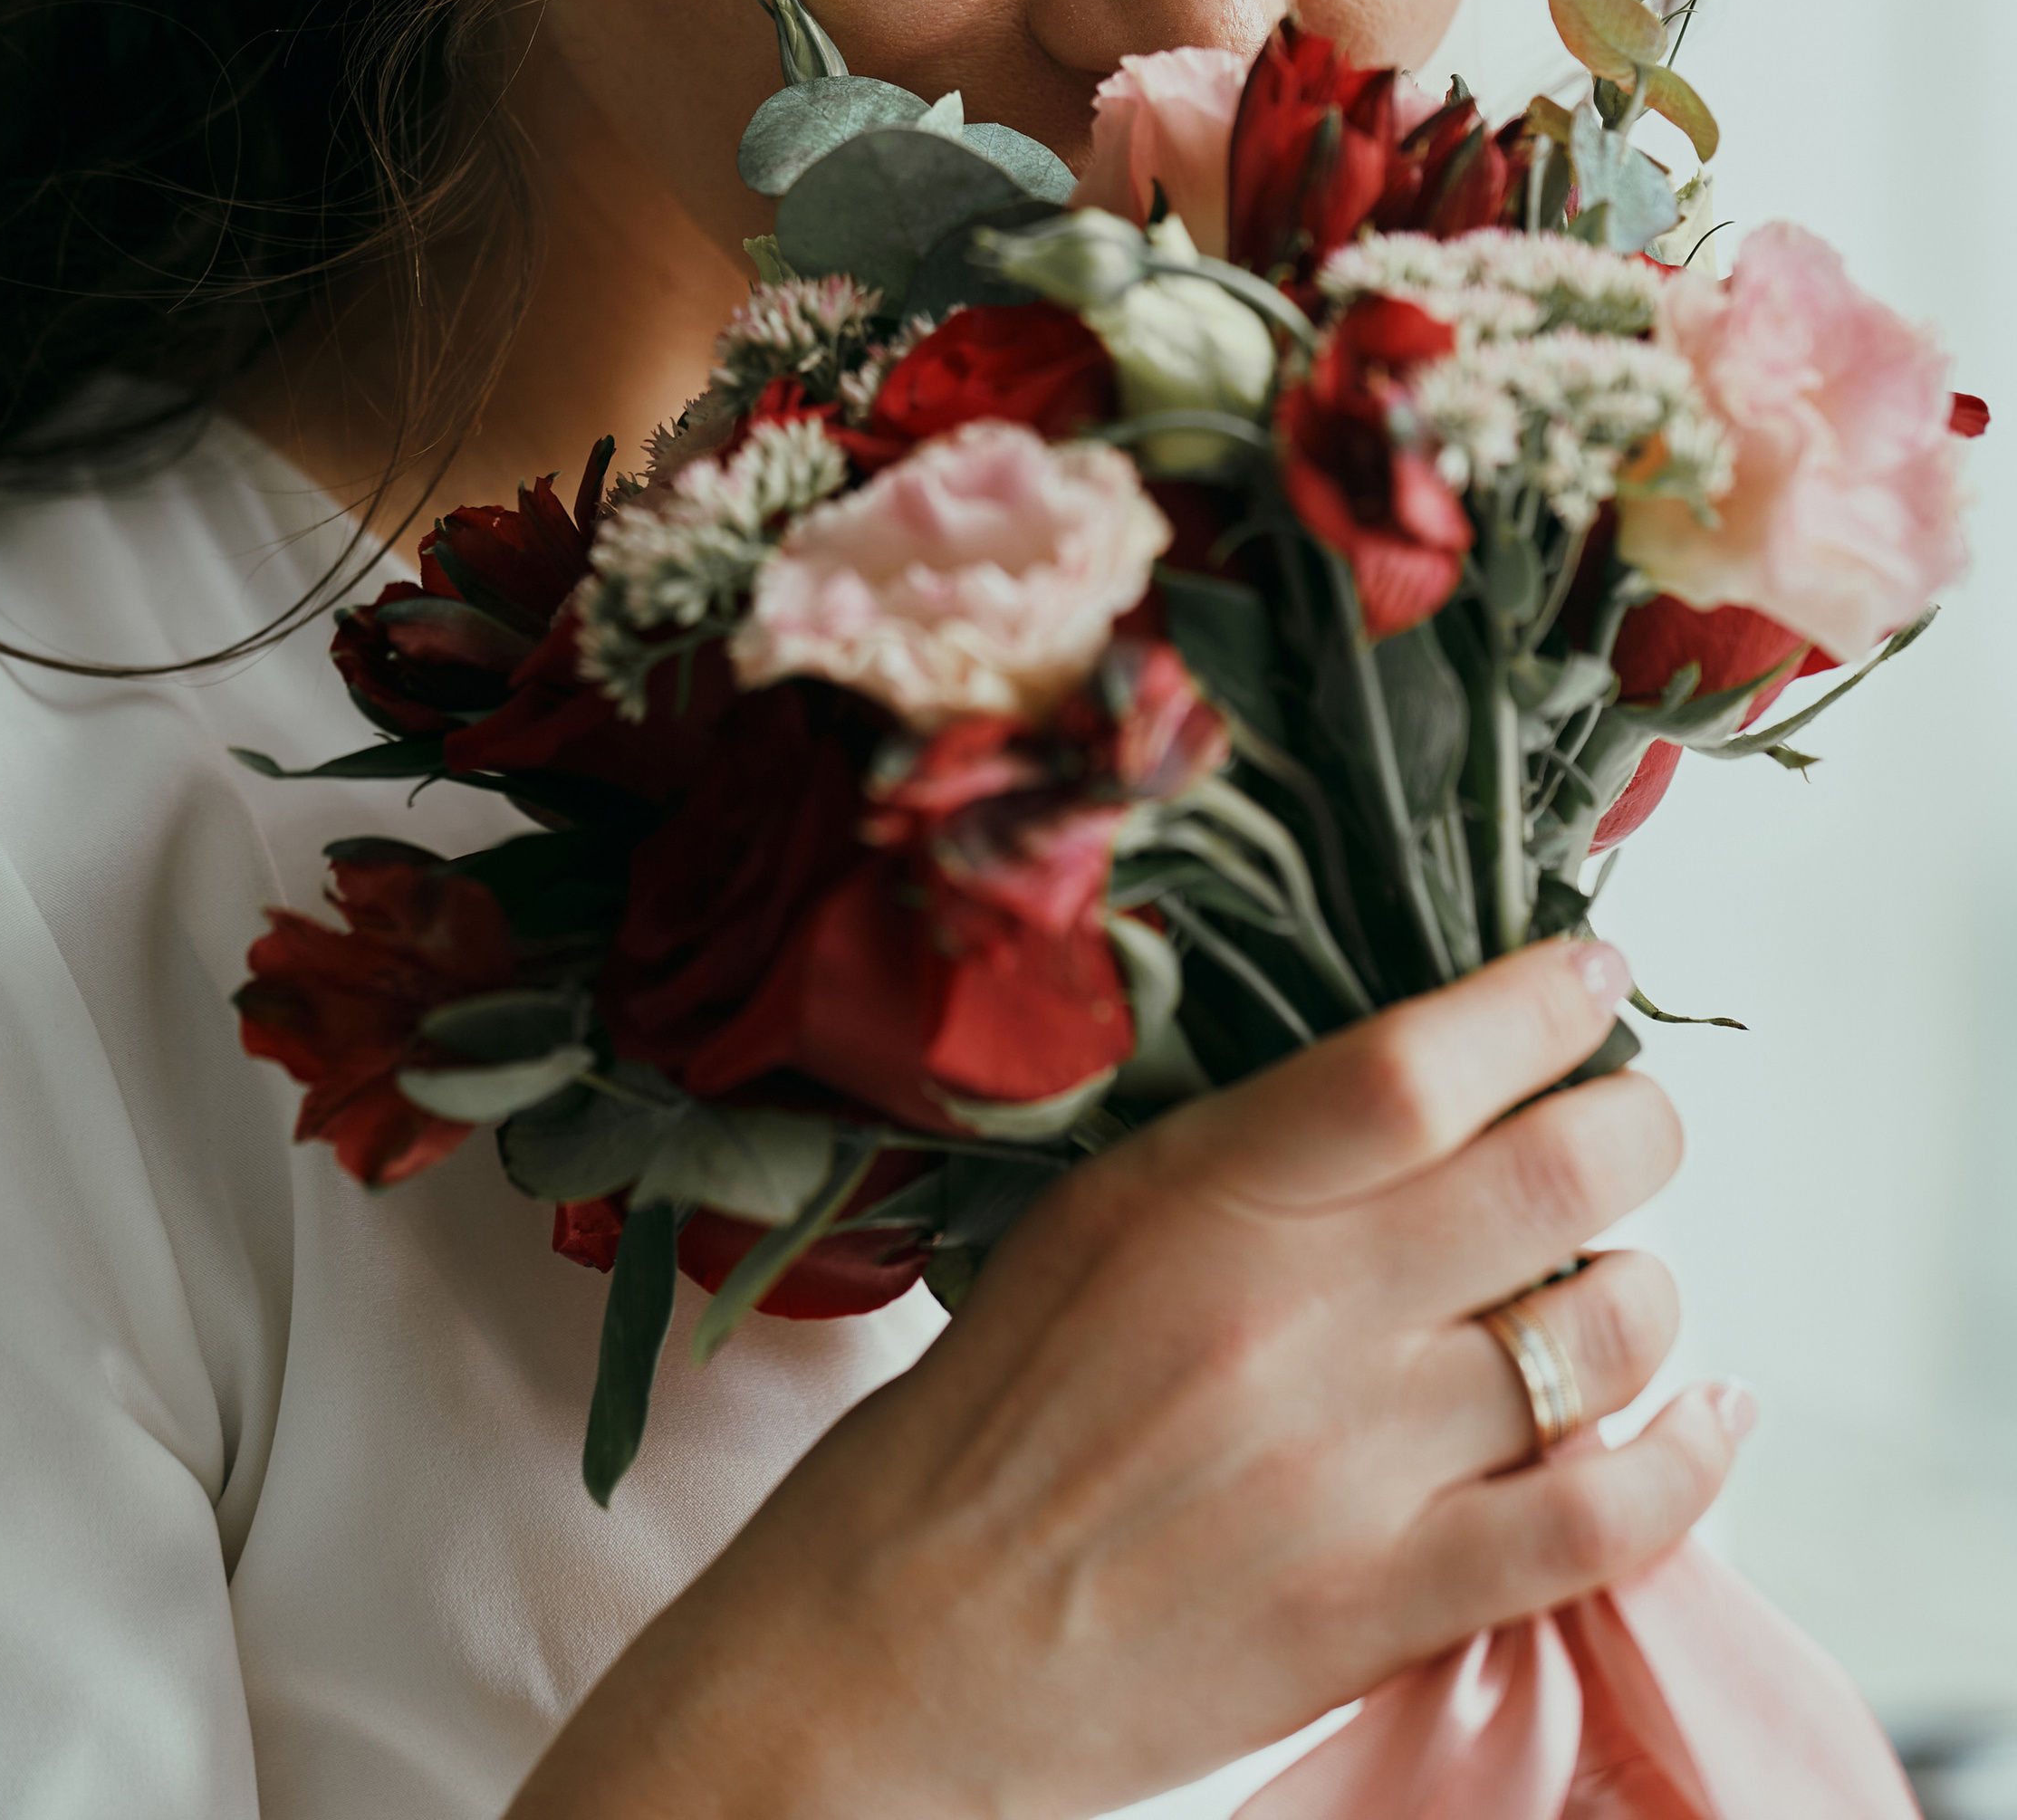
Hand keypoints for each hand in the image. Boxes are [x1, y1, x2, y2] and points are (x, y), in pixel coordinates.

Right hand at [510, 938, 1742, 1819]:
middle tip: (1633, 1121)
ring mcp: (1352, 1466)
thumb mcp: (1095, 1216)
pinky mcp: (1385, 1603)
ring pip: (1602, 1340)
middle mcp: (1293, 1316)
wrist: (906, 1634)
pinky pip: (1602, 1520)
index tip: (1589, 975)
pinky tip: (1704, 1420)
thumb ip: (1255, 1151)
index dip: (1539, 1002)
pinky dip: (1688, 1460)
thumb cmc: (996, 1414)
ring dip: (1644, 1294)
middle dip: (1636, 1126)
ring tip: (1616, 1289)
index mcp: (1203, 1196)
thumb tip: (1427, 1085)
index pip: (1418, 1062)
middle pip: (1554, 1177)